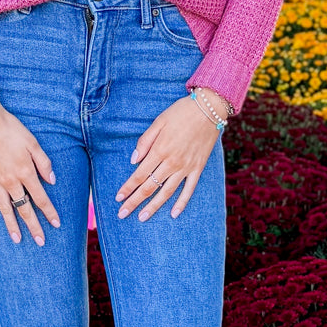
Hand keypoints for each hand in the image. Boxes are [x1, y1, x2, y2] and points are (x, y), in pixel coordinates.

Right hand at [0, 94, 59, 245]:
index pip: (41, 198)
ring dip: (11, 225)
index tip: (56, 224)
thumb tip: (52, 181)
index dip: (49, 212)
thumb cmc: (12, 130)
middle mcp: (11, 181)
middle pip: (24, 208)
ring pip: (5, 208)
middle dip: (33, 226)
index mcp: (26, 173)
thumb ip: (44, 163)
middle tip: (40, 241)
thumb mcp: (33, 143)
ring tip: (16, 239)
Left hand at [115, 91, 226, 221]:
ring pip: (167, 192)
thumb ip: (144, 142)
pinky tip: (174, 214)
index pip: (139, 175)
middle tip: (123, 214)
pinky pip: (189, 189)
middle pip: (150, 187)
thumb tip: (133, 161)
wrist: (208, 109)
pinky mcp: (198, 168)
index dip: (127, 188)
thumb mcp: (158, 122)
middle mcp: (172, 162)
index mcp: (159, 150)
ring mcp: (186, 167)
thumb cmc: (181, 113)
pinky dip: (181, 203)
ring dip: (153, 206)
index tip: (118, 199)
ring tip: (142, 217)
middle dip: (135, 202)